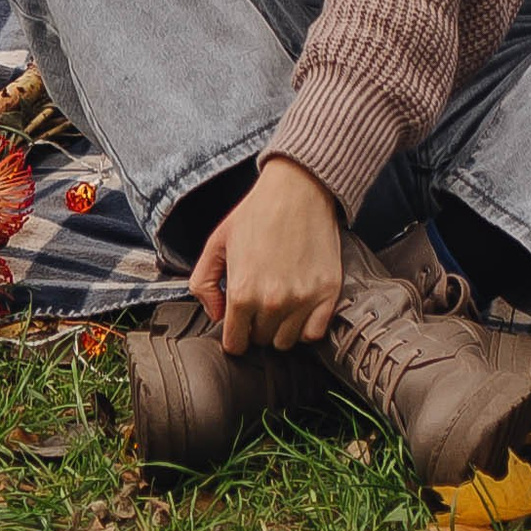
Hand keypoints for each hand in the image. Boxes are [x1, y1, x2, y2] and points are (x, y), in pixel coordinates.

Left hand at [189, 156, 342, 353]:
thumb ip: (202, 283)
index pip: (235, 343)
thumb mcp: (217, 241)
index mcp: (242, 292)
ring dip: (280, 327)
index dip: (234, 333)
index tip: (238, 322)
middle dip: (257, 326)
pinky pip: (314, 333)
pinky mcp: (328, 293)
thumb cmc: (257, 211)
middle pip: (261, 341)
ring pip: (287, 341)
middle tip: (260, 300)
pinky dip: (306, 326)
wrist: (299, 187)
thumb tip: (215, 314)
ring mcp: (303, 299)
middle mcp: (273, 302)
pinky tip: (299, 305)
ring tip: (279, 301)